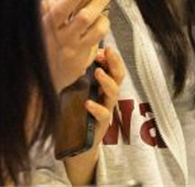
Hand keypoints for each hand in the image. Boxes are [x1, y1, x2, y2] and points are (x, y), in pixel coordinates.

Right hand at [43, 0, 111, 91]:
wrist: (36, 80)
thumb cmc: (39, 45)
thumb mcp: (38, 26)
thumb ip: (49, 9)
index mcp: (47, 27)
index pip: (61, 9)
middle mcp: (61, 39)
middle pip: (84, 18)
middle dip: (96, 3)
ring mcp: (73, 51)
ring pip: (97, 31)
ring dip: (103, 20)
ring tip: (103, 16)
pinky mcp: (82, 62)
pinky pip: (96, 45)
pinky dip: (98, 34)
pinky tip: (97, 30)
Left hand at [64, 46, 125, 186]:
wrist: (78, 145)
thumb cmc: (78, 115)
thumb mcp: (78, 92)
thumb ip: (80, 77)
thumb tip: (75, 57)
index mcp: (103, 87)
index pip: (113, 67)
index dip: (110, 57)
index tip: (102, 48)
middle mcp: (108, 97)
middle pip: (119, 76)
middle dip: (115, 62)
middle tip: (109, 51)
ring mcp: (106, 110)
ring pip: (114, 93)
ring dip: (107, 81)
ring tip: (98, 72)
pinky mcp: (101, 125)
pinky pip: (103, 115)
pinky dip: (97, 108)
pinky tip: (88, 103)